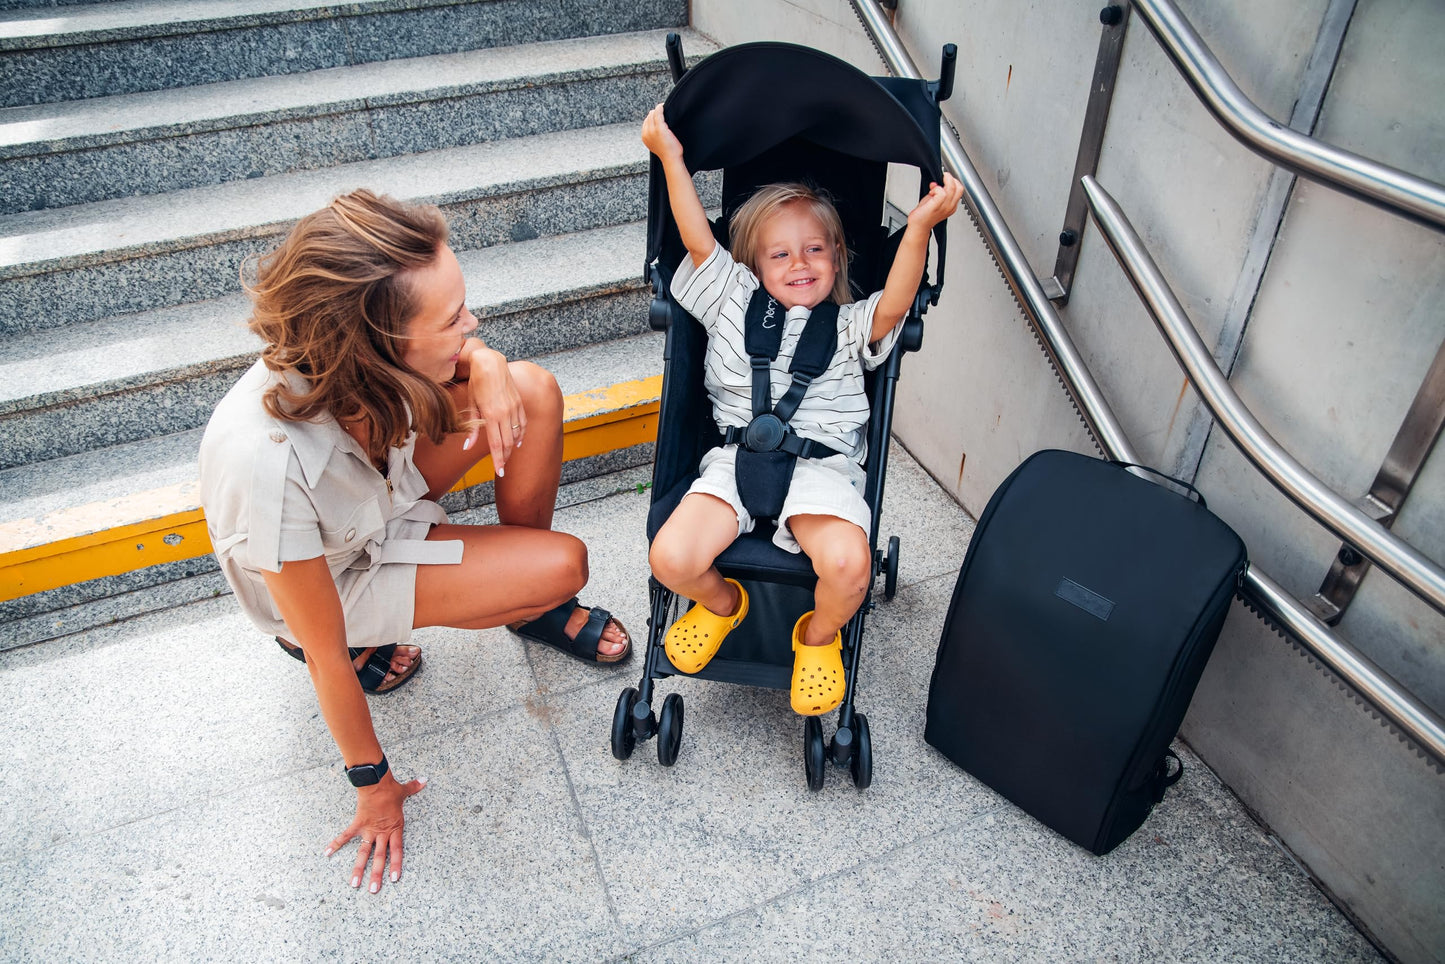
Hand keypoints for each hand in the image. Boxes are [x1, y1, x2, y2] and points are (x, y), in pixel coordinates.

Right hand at [324, 772, 426, 892]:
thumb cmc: (390, 788)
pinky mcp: (358, 824)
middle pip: (380, 857)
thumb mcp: (404, 791)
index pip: (397, 851)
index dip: (395, 865)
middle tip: (373, 890)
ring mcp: (368, 830)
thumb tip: (424, 781)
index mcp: (394, 828)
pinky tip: (327, 853)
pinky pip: (346, 836)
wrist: (375, 782)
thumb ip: (414, 788)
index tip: (394, 879)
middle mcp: (381, 832)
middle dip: (376, 875)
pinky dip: (336, 843)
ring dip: (359, 869)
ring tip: (354, 884)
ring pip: (363, 853)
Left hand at [460, 344, 525, 476]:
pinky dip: (521, 434)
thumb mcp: (471, 406)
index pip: (496, 444)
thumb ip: (472, 428)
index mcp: (491, 415)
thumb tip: (467, 447)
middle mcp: (505, 413)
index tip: (500, 472)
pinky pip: (523, 423)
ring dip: (513, 447)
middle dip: (505, 457)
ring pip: (516, 434)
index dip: (498, 460)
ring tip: (507, 456)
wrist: (490, 363)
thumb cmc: (477, 383)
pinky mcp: (519, 403)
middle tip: (502, 469)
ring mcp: (514, 408)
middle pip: (508, 442)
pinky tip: (518, 441)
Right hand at [641, 103, 683, 161]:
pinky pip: (658, 113)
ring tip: (663, 107)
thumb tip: (656, 130)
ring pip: (653, 114)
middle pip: (649, 117)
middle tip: (662, 110)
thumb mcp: (657, 144)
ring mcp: (652, 130)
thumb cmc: (668, 153)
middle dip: (654, 113)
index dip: (652, 118)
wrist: (671, 159)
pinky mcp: (659, 128)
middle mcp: (646, 133)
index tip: (658, 115)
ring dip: (657, 109)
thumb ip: (654, 136)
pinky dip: (660, 108)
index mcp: (644, 137)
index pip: (646, 122)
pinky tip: (663, 106)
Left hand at [907, 172, 963, 232]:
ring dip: (942, 184)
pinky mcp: (936, 206)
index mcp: (952, 205)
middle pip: (959, 187)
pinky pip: (942, 193)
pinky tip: (931, 193)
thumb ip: (938, 191)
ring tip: (934, 189)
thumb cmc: (924, 215)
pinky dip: (936, 189)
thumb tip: (936, 183)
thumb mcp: (934, 200)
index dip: (952, 181)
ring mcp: (944, 207)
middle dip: (950, 179)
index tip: (944, 180)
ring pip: (951, 188)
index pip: (960, 189)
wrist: (918, 226)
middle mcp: (950, 207)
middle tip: (942, 179)